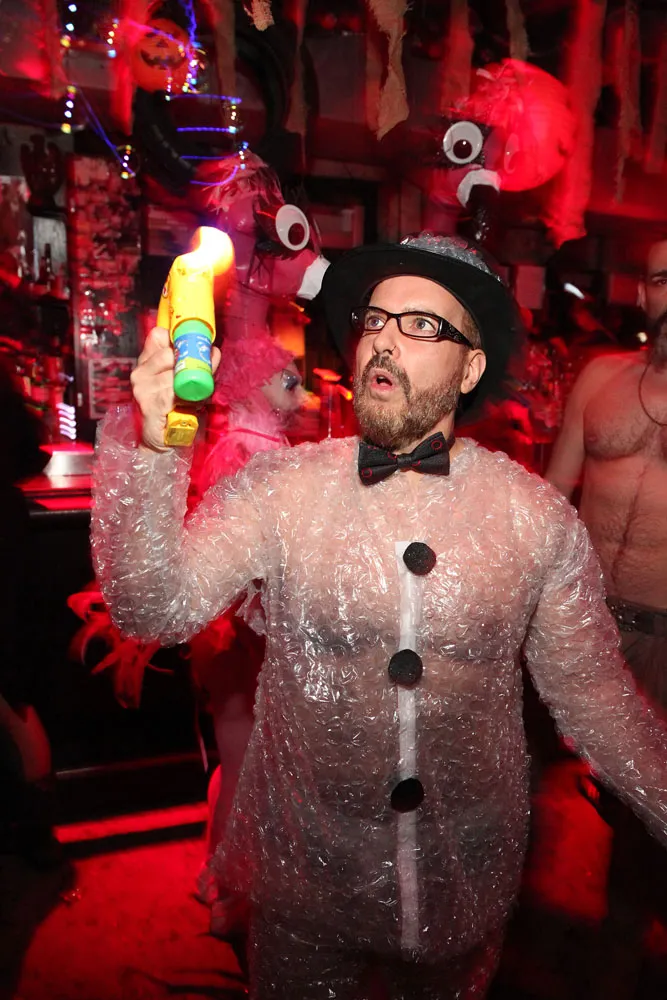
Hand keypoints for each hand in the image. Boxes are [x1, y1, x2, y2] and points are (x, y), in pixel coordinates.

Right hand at [131, 326, 220, 451]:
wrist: (160, 443)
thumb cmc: (173, 410)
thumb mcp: (182, 383)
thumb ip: (192, 365)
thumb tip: (214, 350)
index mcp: (146, 362)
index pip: (158, 335)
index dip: (178, 339)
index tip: (194, 348)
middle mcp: (140, 373)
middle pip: (169, 353)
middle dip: (188, 364)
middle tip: (198, 378)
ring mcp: (142, 389)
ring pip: (173, 375)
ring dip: (190, 386)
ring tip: (194, 397)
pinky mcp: (149, 405)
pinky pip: (174, 393)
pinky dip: (187, 399)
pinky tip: (190, 406)